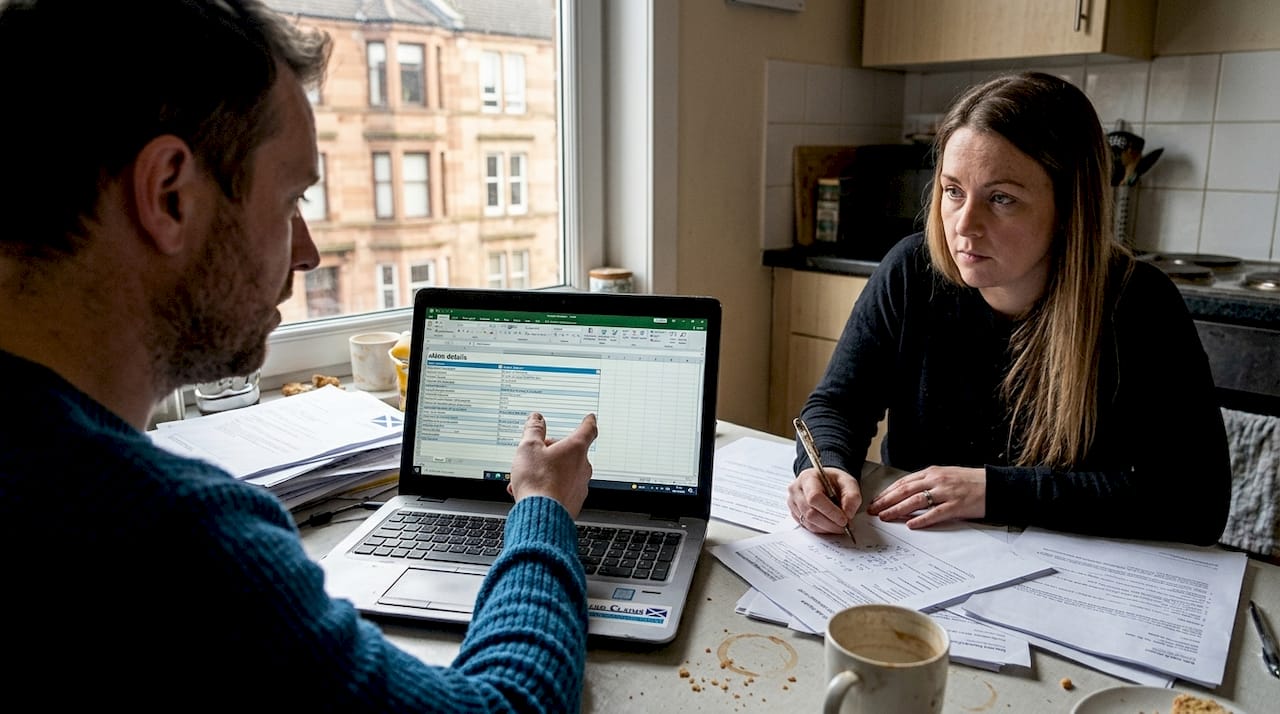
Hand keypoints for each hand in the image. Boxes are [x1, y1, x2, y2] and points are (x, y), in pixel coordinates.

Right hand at [508, 412, 597, 517]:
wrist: (541, 516)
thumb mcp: (528, 448)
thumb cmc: (537, 482)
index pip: (587, 429)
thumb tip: (536, 419)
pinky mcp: (574, 502)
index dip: (588, 422)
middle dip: (553, 452)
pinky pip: (561, 489)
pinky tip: (532, 492)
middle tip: (535, 456)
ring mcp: (580, 485)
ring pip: (564, 472)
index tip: (590, 418)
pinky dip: (548, 488)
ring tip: (527, 478)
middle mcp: (582, 467)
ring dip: (547, 471)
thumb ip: (533, 430)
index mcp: (575, 449)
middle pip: (571, 452)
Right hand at [787, 467, 860, 533]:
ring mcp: (793, 502)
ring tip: (839, 526)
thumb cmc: (833, 481)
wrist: (824, 482)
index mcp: (808, 478)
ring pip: (808, 522)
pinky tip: (829, 524)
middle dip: (830, 523)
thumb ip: (852, 496)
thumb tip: (848, 513)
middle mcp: (796, 490)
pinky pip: (806, 526)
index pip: (814, 497)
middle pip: (810, 513)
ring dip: (826, 528)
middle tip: (844, 526)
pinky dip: (821, 529)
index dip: (830, 511)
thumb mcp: (848, 482)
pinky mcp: (794, 513)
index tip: (844, 519)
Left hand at [865, 465, 985, 528]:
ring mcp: (946, 493)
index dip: (887, 492)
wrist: (994, 485)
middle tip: (873, 510)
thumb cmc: (969, 481)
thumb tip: (907, 493)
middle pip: (905, 491)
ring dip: (897, 509)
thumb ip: (927, 482)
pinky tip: (910, 525)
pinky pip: (935, 513)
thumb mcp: (945, 475)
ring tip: (885, 517)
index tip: (876, 500)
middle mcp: (936, 480)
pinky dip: (921, 519)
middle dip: (886, 501)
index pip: (903, 482)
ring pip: (915, 501)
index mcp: (932, 472)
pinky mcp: (956, 505)